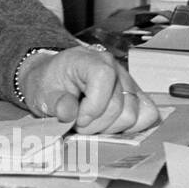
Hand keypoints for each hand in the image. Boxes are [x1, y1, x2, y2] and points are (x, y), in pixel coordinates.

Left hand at [17, 48, 159, 136]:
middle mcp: (114, 67)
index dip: (93, 107)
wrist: (53, 80)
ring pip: (132, 114)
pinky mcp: (135, 95)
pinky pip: (146, 114)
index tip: (77, 119)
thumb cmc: (49, 83)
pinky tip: (109, 124)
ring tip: (91, 123)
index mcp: (89, 60)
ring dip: (110, 127)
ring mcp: (127, 81)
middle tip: (78, 124)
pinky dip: (129, 126)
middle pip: (119, 105)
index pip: (103, 78)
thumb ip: (55, 103)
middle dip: (96, 124)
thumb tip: (69, 112)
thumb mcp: (41, 93)